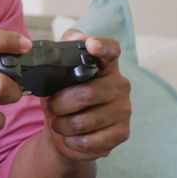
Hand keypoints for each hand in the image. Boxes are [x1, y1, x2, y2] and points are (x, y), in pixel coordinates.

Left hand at [41, 29, 131, 160]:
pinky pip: (90, 140)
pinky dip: (72, 141)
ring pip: (84, 121)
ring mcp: (124, 109)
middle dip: (60, 104)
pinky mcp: (122, 132)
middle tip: (52, 106)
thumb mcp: (56, 74)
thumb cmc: (63, 96)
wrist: (66, 131)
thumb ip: (63, 52)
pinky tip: (71, 136)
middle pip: (86, 94)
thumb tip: (74, 37)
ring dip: (62, 125)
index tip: (90, 45)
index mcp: (104, 65)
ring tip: (59, 122)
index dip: (102, 46)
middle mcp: (120, 84)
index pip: (111, 50)